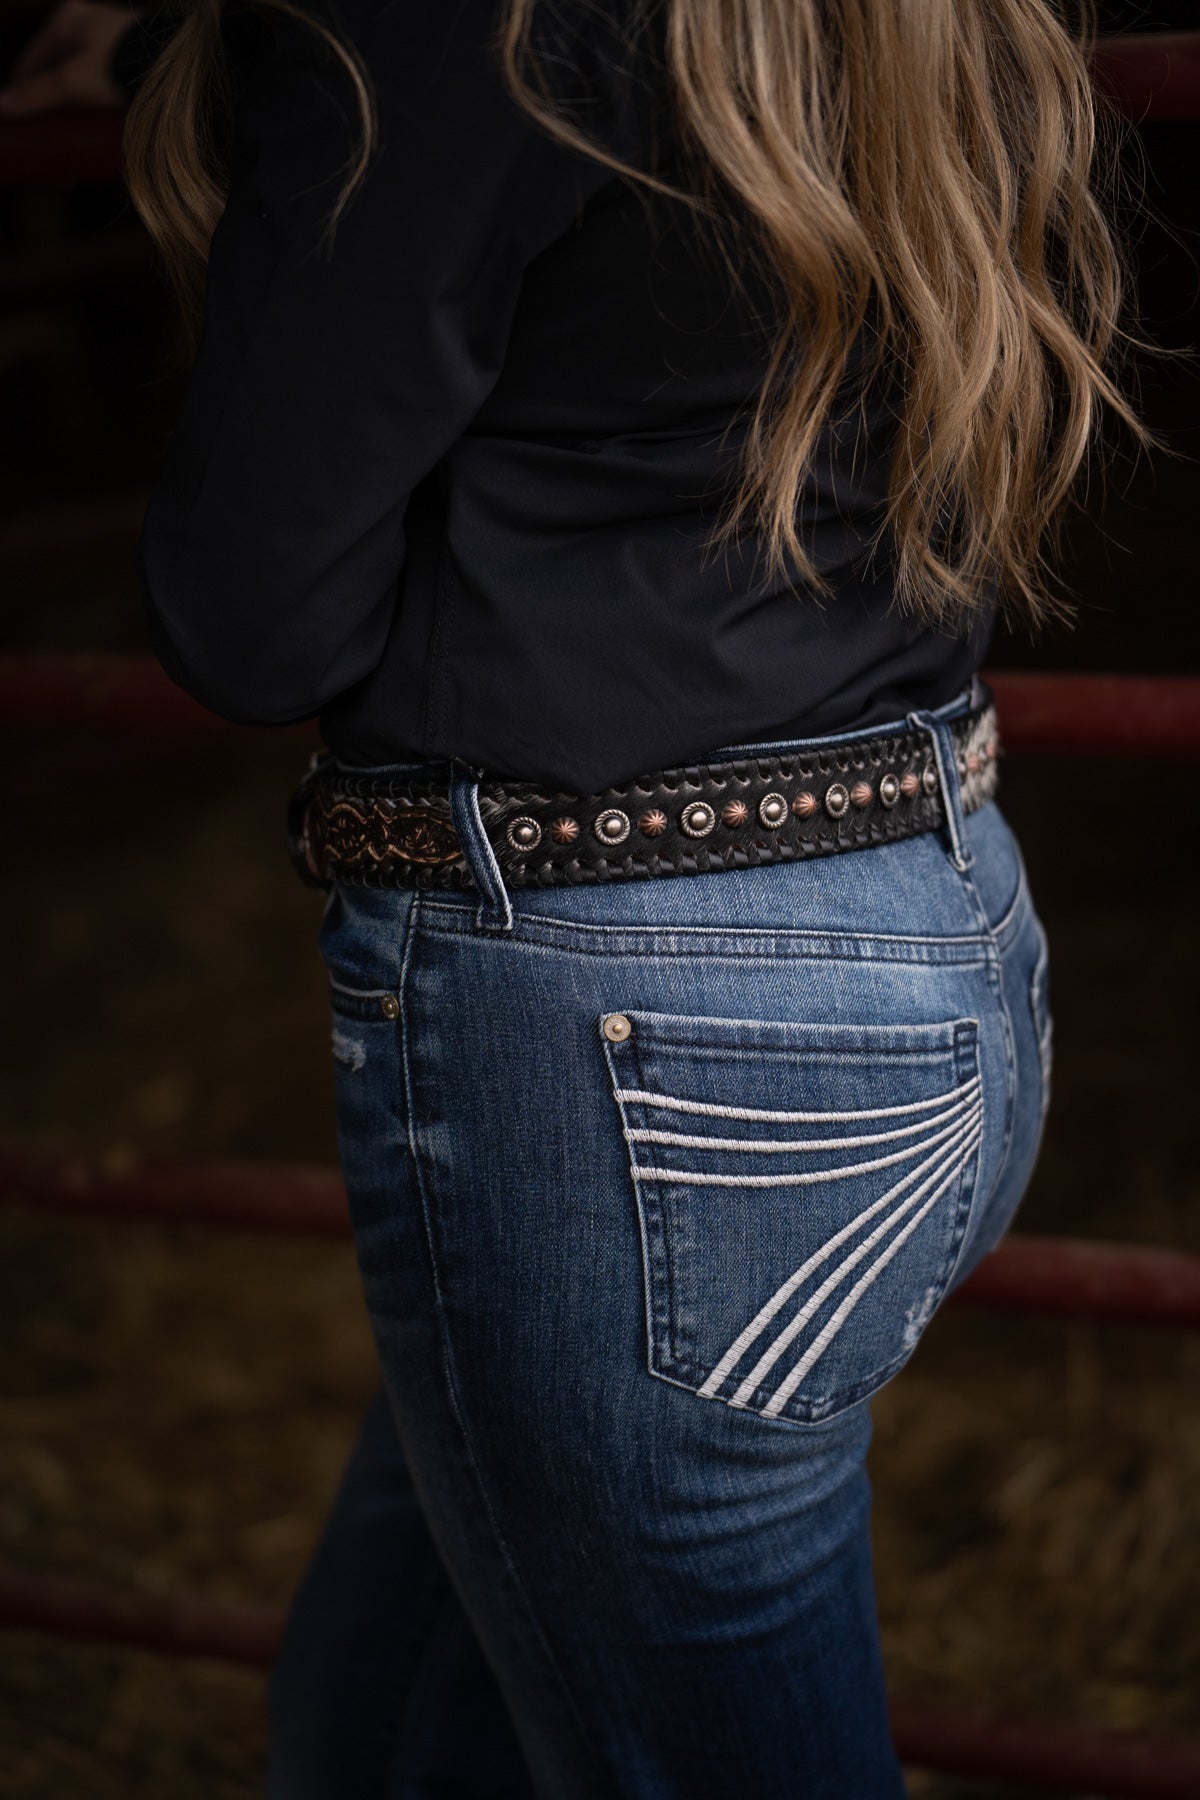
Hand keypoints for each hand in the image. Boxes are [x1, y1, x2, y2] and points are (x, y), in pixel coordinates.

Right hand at [0, 0, 146, 116]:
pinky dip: (94, 89)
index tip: (20, 114)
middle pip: (57, 62)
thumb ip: (37, 94)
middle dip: (50, 91)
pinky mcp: (132, 51)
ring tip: (70, 119)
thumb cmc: (119, 67)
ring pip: (81, 66)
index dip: (24, 87)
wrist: (171, 67)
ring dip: (73, 91)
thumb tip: (3, 106)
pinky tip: (97, 108)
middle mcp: (87, 19)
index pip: (33, 58)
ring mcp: (111, 34)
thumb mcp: (72, 83)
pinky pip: (103, 72)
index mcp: (66, 18)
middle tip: (45, 120)